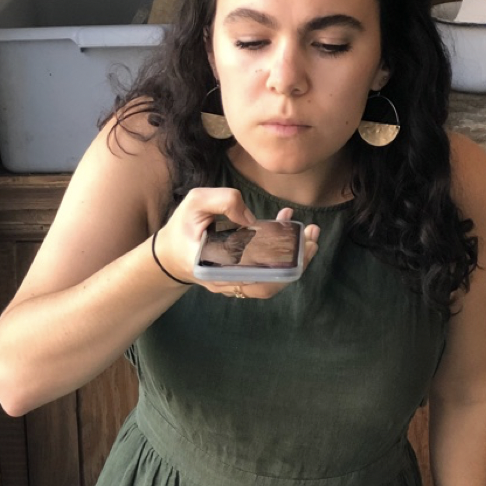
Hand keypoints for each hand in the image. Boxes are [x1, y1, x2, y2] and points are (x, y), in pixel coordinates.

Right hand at [153, 190, 319, 297]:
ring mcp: (237, 284)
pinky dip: (282, 254)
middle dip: (297, 261)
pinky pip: (267, 272)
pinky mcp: (243, 278)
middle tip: (313, 237)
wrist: (172, 253)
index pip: (256, 276)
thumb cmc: (183, 227)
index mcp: (216, 269)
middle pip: (271, 282)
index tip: (299, 243)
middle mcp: (229, 283)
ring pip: (272, 280)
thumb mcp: (195, 202)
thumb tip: (252, 218)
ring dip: (294, 259)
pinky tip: (288, 228)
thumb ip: (223, 200)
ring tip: (310, 234)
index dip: (281, 263)